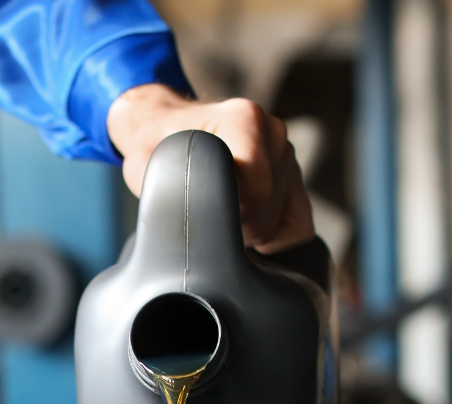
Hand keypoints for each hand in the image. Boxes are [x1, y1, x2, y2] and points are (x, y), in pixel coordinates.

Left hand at [106, 84, 313, 253]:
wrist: (165, 131)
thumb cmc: (155, 148)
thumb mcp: (154, 166)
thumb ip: (180, 190)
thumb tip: (207, 228)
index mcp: (245, 119)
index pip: (257, 192)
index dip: (226, 214)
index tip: (199, 204)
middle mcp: (274, 133)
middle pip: (266, 213)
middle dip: (233, 225)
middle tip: (202, 209)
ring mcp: (286, 154)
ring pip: (279, 223)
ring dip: (246, 229)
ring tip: (217, 209)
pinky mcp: (293, 178)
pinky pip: (297, 227)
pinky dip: (271, 237)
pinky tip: (242, 225)